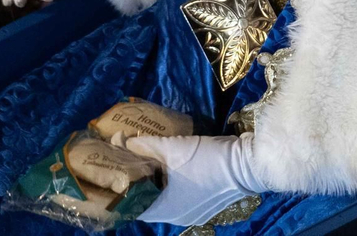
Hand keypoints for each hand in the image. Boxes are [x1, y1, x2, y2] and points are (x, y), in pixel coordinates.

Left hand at [127, 133, 264, 225]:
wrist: (248, 165)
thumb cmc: (208, 160)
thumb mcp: (172, 147)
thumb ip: (143, 145)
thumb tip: (118, 140)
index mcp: (165, 209)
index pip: (130, 205)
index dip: (117, 190)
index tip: (108, 173)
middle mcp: (176, 217)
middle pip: (146, 202)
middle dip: (134, 184)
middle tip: (123, 163)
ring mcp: (192, 213)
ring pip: (162, 200)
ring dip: (152, 185)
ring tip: (142, 164)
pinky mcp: (204, 206)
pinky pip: (177, 199)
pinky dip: (168, 187)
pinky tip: (167, 170)